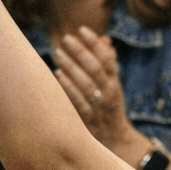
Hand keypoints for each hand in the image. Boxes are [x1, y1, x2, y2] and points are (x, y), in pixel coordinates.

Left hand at [52, 27, 131, 150]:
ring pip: (86, 84)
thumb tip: (105, 38)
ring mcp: (99, 107)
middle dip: (81, 52)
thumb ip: (108, 62)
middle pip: (96, 68)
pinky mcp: (89, 120)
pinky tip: (56, 75)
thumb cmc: (108, 106)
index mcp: (115, 81)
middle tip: (65, 38)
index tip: (81, 29)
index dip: (95, 43)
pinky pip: (78, 102)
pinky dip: (67, 88)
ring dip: (71, 67)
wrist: (114, 140)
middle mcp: (109, 92)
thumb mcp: (112, 84)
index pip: (108, 58)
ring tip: (58, 53)